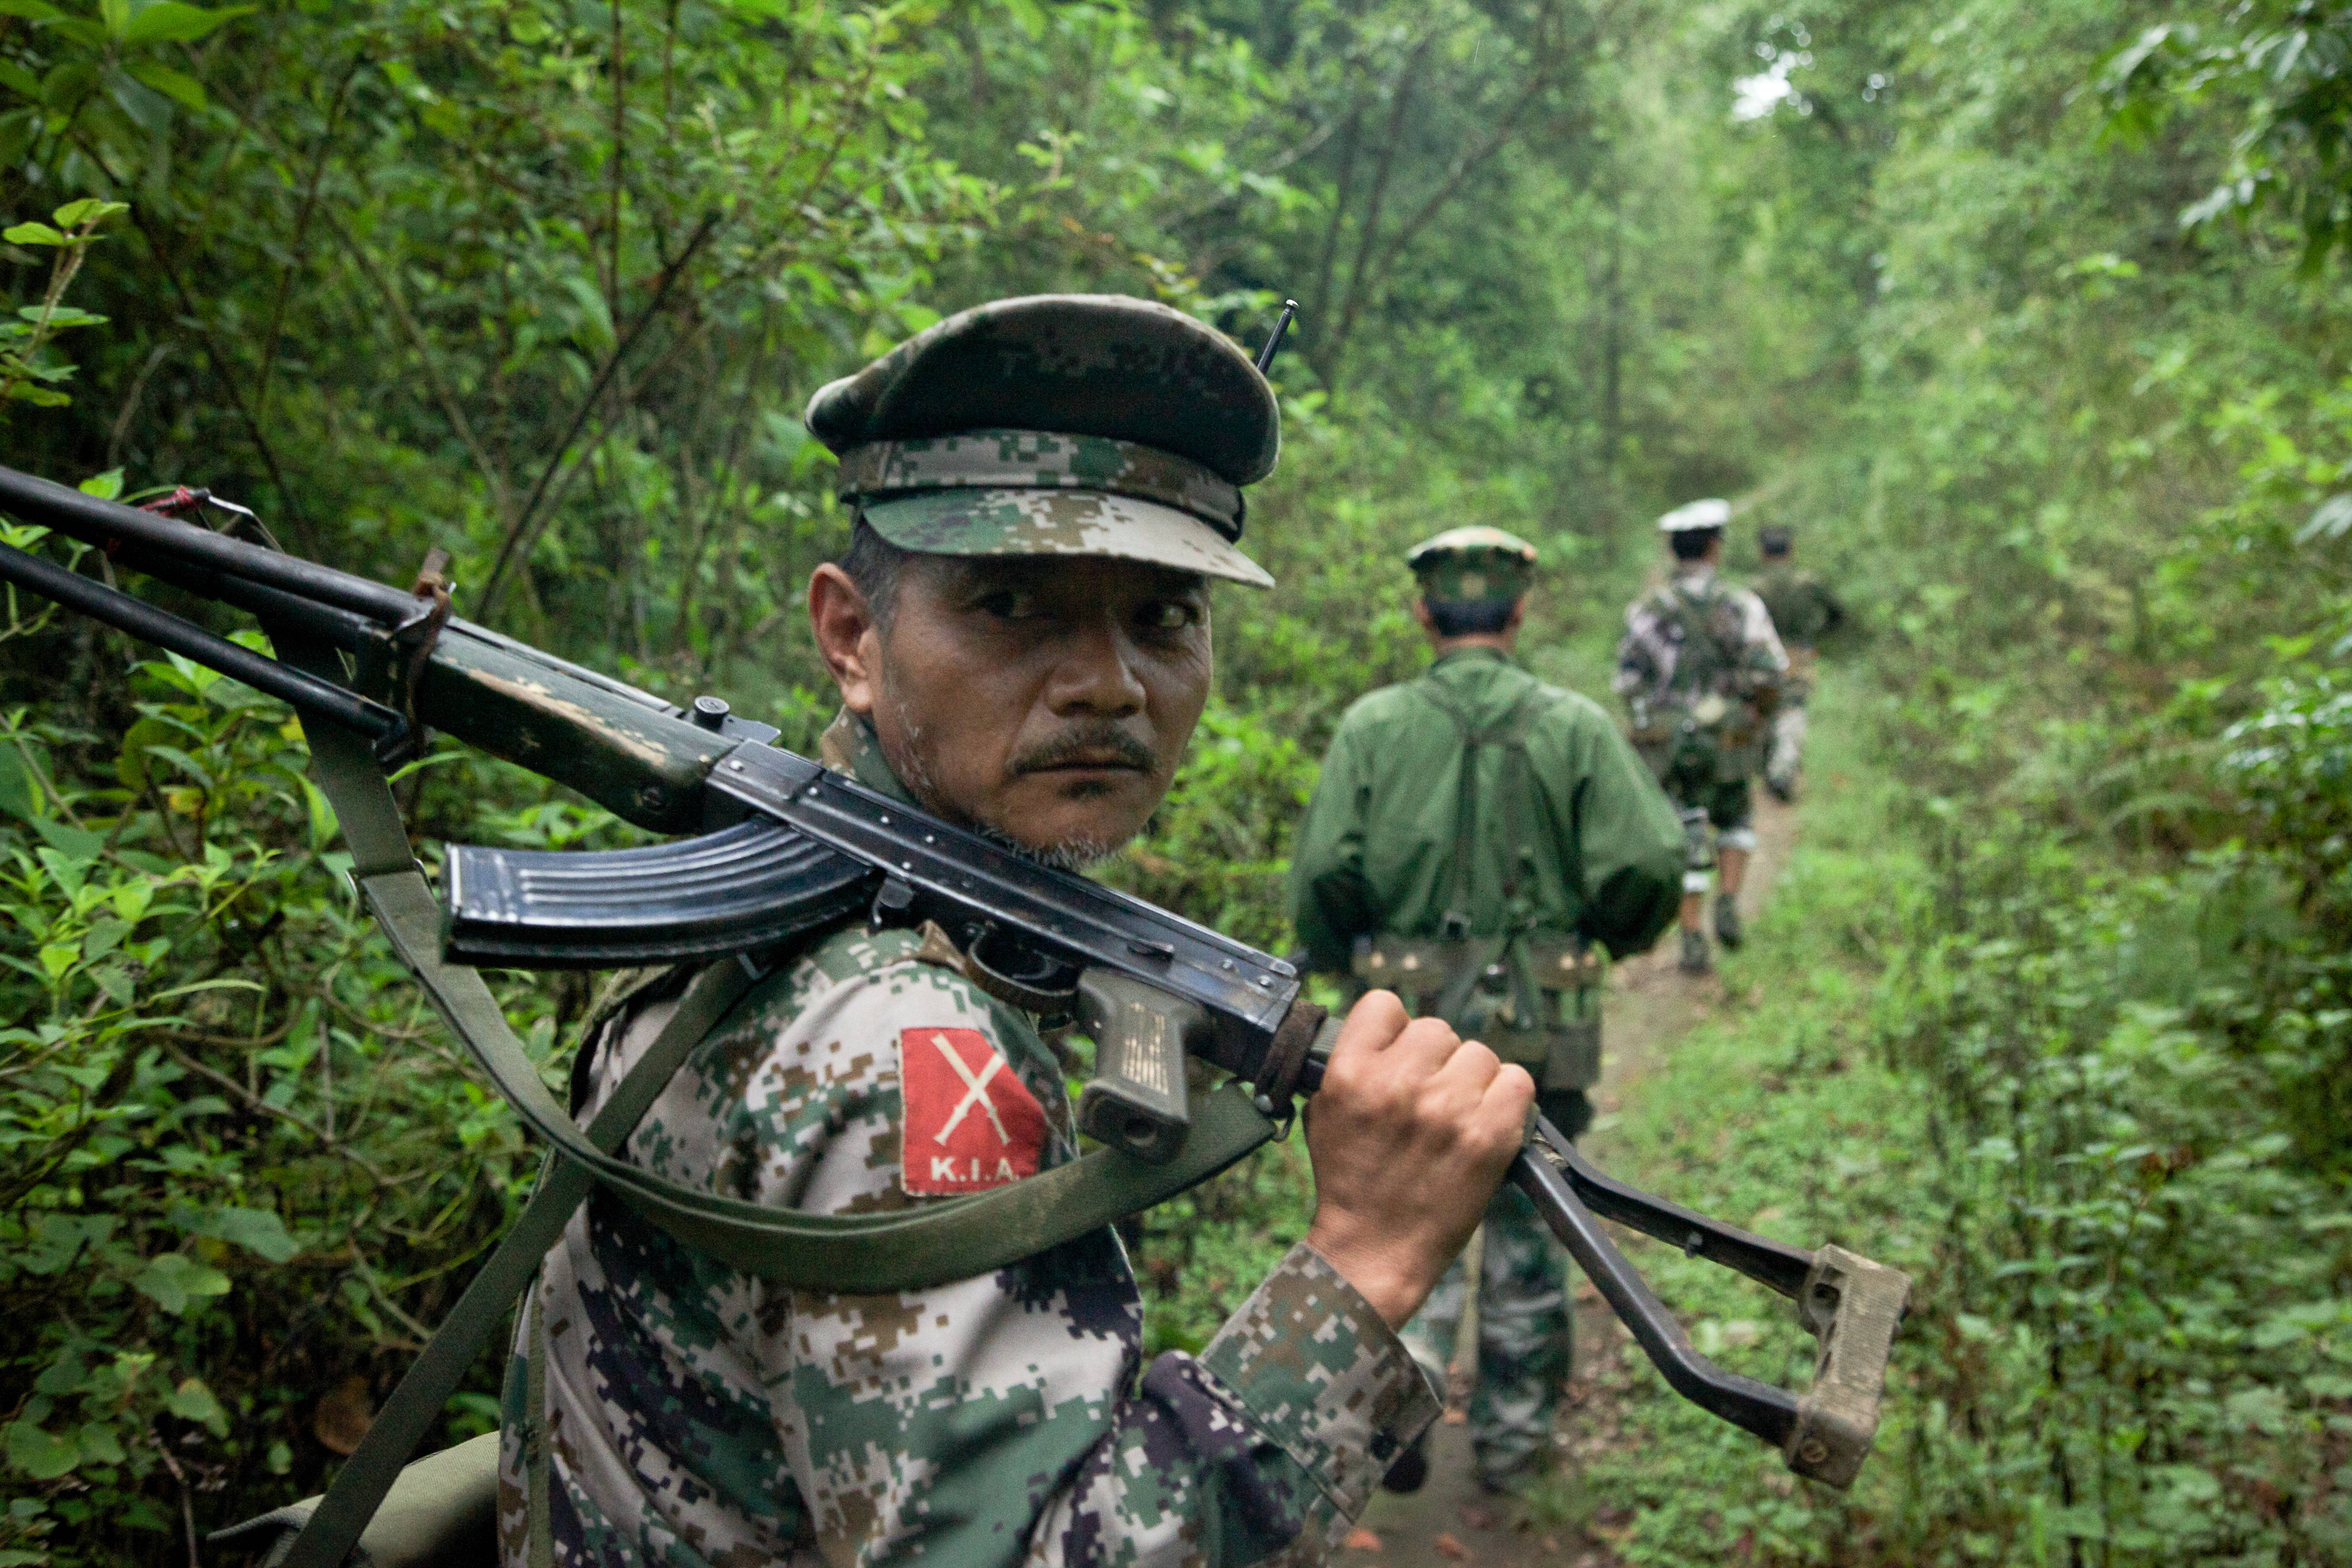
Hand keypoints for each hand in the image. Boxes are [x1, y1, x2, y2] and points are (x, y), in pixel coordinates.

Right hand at [1300, 990, 1534, 1327]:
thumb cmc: (1350, 1183)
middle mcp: (1399, 1083)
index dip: (1395, 1030)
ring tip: (1455, 1116)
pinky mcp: (1489, 1135)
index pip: (1383, 1004)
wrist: (1374, 1251)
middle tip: (1428, 1099)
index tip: (1398, 1056)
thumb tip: (1392, 1032)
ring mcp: (1447, 1108)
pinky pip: (1517, 1081)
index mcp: (1350, 1073)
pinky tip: (1487, 1121)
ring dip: (1471, 1081)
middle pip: (1437, 1030)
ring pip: (1479, 1054)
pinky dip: (1507, 1098)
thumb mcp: (1325, 1113)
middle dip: (1435, 1061)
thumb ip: (1352, 1064)